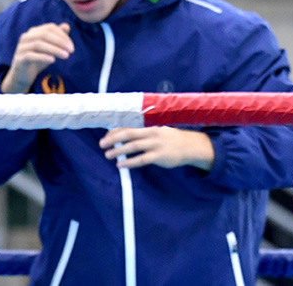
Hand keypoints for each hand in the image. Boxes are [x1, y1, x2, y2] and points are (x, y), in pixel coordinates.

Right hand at [1, 23, 73, 92]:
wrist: (23, 75)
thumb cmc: (39, 60)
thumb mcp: (51, 48)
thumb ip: (58, 37)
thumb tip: (66, 26)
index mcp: (34, 32)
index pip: (50, 28)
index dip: (62, 35)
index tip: (71, 47)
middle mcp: (26, 37)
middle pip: (45, 34)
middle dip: (60, 41)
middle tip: (71, 50)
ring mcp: (21, 47)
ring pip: (38, 44)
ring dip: (55, 49)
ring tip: (66, 56)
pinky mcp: (19, 59)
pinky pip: (30, 55)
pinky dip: (43, 57)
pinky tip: (53, 60)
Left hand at [99, 126, 215, 170]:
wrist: (191, 146)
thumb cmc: (172, 140)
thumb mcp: (159, 132)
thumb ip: (144, 134)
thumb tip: (126, 137)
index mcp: (150, 127)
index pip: (130, 126)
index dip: (116, 131)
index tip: (106, 136)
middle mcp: (152, 133)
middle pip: (129, 134)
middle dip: (114, 138)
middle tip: (102, 144)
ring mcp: (156, 144)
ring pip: (134, 146)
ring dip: (119, 150)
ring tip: (108, 155)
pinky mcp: (159, 156)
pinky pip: (142, 159)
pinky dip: (130, 162)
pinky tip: (121, 165)